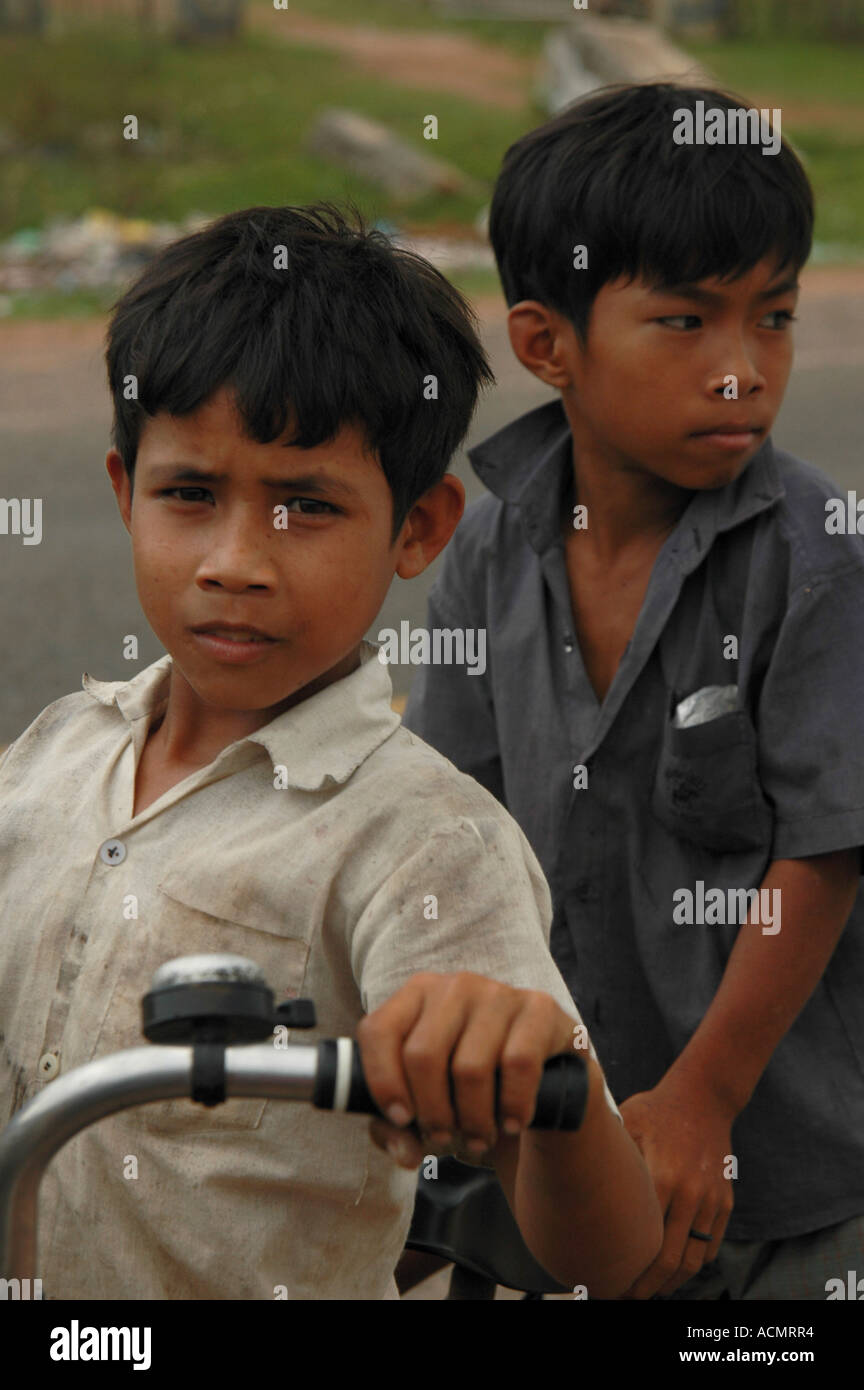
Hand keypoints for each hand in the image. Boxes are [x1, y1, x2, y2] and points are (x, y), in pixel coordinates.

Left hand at [357, 971, 575, 1169]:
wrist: (543, 1073)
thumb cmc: (468, 1086)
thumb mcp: (426, 1104)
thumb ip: (399, 1132)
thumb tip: (404, 1153)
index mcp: (415, 995)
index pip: (378, 1031)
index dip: (382, 1082)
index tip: (401, 1120)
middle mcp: (454, 986)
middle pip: (422, 1055)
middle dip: (431, 1111)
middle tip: (444, 1137)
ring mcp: (498, 993)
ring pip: (470, 1067)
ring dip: (472, 1119)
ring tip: (479, 1137)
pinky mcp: (539, 1009)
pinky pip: (518, 1063)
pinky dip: (512, 1104)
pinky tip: (512, 1122)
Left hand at [616, 1076, 735, 1298]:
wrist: (703, 1097)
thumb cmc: (654, 1109)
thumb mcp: (625, 1123)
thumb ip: (608, 1155)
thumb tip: (570, 1182)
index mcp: (663, 1178)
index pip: (645, 1241)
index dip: (627, 1269)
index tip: (607, 1282)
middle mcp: (691, 1195)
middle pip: (670, 1261)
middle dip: (647, 1287)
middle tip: (625, 1298)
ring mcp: (711, 1201)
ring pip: (694, 1260)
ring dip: (672, 1284)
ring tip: (649, 1293)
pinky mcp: (725, 1202)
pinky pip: (711, 1246)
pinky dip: (693, 1266)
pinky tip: (672, 1274)